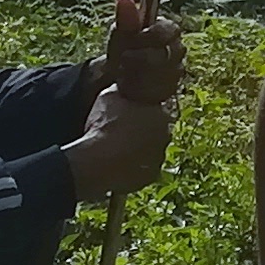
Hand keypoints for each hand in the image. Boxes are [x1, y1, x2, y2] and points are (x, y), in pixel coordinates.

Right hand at [65, 85, 172, 200]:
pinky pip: (141, 170)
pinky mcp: (149, 178)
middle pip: (153, 131)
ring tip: (115, 150)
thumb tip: (121, 86)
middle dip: (141, 131)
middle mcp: (166, 136)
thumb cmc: (103, 126)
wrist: (98, 161)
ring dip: (137, 150)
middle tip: (119, 132)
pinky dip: (132, 168)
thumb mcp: (108, 96)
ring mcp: (159, 159)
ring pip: (148, 151)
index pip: (153, 110)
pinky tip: (116, 164)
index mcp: (161, 114)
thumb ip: (121, 90)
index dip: (138, 112)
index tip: (124, 115)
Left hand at [96, 0, 182, 105]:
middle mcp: (177, 49)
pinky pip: (159, 91)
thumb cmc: (123, 49)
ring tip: (123, 75)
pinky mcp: (171, 89)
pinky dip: (140, 90)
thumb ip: (125, 19)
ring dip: (137, 76)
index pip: (170, 30)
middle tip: (122, 61)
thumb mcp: (120, 34)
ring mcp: (176, 70)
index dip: (150, 38)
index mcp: (168, 30)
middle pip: (167, 54)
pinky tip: (130, 87)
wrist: (118, 77)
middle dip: (140, 60)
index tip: (130, 45)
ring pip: (162, 75)